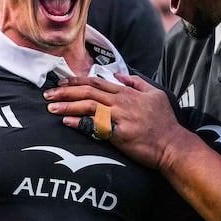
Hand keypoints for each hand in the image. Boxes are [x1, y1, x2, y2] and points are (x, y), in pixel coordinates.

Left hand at [44, 74, 184, 169]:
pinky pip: (95, 126)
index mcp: (127, 92)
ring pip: (88, 105)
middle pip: (88, 91)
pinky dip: (79, 122)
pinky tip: (66, 122)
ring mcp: (120, 117)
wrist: (173, 145)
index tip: (60, 82)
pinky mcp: (119, 133)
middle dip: (65, 91)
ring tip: (51, 108)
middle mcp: (122, 102)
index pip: (96, 82)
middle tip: (47, 94)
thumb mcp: (155, 94)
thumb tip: (119, 75)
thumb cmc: (164, 122)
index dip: (76, 81)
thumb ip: (136, 82)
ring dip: (67, 105)